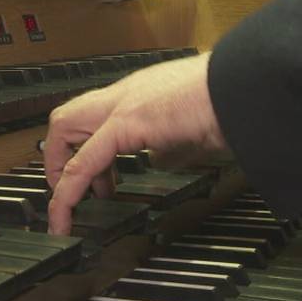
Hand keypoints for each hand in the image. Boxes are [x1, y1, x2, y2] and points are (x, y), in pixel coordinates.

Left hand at [45, 51, 227, 233]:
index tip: (92, 179)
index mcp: (142, 95)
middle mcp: (126, 94)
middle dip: (55, 154)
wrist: (246, 88)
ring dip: (59, 168)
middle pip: (66, 115)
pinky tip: (67, 212)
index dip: (82, 149)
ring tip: (67, 205)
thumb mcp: (192, 132)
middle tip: (64, 188)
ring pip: (64, 126)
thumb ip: (171, 146)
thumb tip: (159, 162)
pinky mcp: (128, 120)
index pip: (95, 116)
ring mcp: (125, 104)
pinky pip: (84, 160)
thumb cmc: (231, 104)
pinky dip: (69, 189)